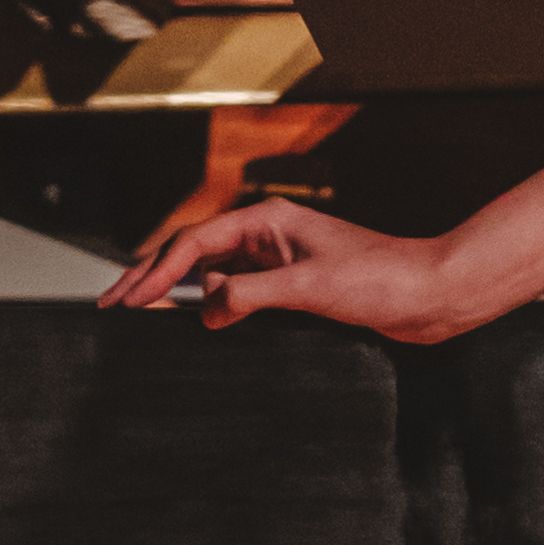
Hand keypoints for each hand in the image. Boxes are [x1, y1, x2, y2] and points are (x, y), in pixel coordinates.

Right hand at [102, 193, 462, 339]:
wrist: (431, 294)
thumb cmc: (383, 281)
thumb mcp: (310, 288)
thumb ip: (252, 295)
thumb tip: (206, 306)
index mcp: (270, 222)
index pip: (195, 243)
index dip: (155, 271)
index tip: (124, 297)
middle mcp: (270, 234)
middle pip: (196, 252)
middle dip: (152, 276)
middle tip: (112, 303)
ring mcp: (281, 259)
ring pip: (214, 271)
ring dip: (178, 290)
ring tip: (141, 312)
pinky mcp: (296, 284)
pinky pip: (239, 290)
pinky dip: (213, 304)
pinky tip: (199, 322)